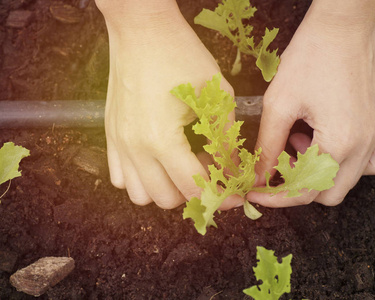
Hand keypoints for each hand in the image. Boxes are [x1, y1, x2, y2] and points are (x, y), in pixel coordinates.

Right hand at [96, 1, 239, 208]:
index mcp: (162, 139)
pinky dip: (140, 179)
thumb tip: (232, 167)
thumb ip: (225, 138)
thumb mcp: (216, 95)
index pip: (194, 187)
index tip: (235, 195)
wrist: (142, 29)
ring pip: (139, 194)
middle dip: (194, 193)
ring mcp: (118, 142)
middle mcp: (135, 148)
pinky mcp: (111, 134)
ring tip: (182, 167)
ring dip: (165, 190)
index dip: (221, 196)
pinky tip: (157, 161)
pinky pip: (119, 176)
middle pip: (166, 199)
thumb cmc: (181, 55)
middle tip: (208, 170)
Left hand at [247, 1, 374, 206]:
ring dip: (322, 173)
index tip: (257, 192)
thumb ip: (268, 147)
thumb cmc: (311, 55)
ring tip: (304, 141)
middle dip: (298, 186)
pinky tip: (331, 142)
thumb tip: (259, 177)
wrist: (343, 24)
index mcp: (339, 142)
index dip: (276, 197)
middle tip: (279, 163)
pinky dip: (351, 163)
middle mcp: (365, 144)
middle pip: (328, 193)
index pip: (304, 191)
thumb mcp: (279, 104)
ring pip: (350, 180)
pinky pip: (374, 161)